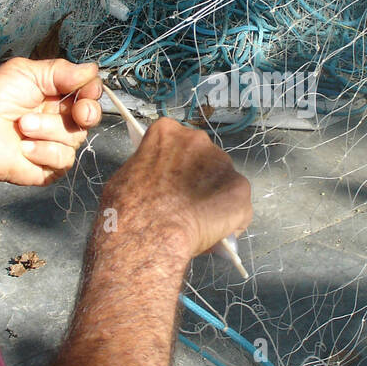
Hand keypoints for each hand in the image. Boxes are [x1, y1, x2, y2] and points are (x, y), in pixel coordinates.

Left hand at [0, 57, 102, 187]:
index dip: (91, 91)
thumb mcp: (25, 73)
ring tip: (22, 127)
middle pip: (90, 115)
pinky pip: (63, 159)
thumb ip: (61, 70)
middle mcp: (58, 118)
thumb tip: (92, 69)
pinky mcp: (50, 167)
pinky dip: (43, 151)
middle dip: (86, 112)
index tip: (87, 90)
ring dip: (48, 130)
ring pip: (76, 137)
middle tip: (77, 112)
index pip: (87, 92)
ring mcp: (55, 143)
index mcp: (54, 94)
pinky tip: (23, 148)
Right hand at [101, 118, 251, 258]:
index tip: (171, 180)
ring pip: (222, 181)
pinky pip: (238, 206)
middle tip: (184, 203)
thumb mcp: (126, 178)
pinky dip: (231, 220)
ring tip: (200, 221)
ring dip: (215, 197)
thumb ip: (149, 171)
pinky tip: (217, 233)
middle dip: (198, 179)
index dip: (174, 164)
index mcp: (166, 132)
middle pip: (203, 158)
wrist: (149, 233)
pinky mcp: (239, 188)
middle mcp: (197, 140)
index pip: (175, 142)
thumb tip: (155, 185)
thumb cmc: (129, 210)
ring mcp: (221, 163)